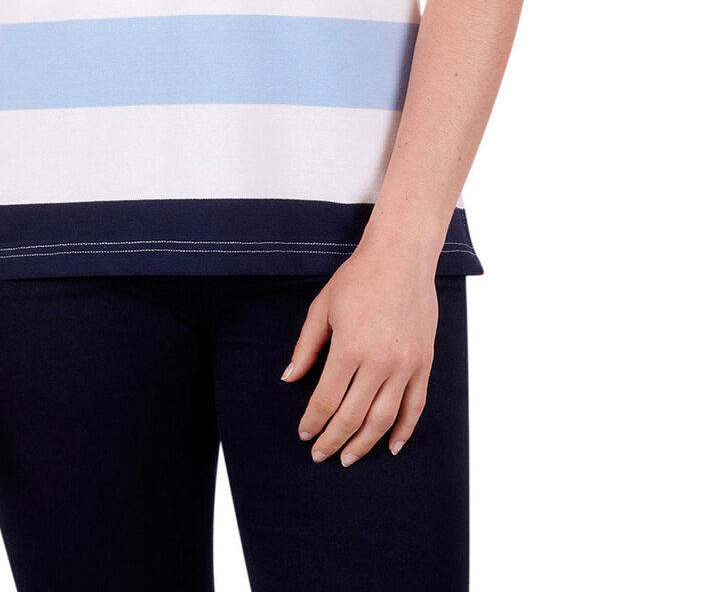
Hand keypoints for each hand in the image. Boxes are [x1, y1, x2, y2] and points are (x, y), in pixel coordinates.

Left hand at [280, 245, 438, 465]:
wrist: (401, 257)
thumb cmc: (358, 278)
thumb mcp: (323, 308)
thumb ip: (306, 347)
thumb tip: (290, 379)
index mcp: (349, 348)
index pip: (327, 400)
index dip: (313, 422)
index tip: (305, 434)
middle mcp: (379, 362)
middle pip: (353, 417)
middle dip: (334, 440)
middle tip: (321, 454)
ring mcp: (406, 365)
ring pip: (383, 419)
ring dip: (365, 444)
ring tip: (350, 458)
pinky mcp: (424, 363)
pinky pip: (415, 406)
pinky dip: (404, 430)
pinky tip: (392, 445)